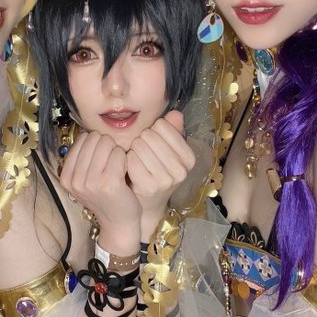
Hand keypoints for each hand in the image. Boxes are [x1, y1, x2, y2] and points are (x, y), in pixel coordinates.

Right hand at [60, 131, 140, 252]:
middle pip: (94, 138)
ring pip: (107, 143)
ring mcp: (91, 182)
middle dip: (107, 146)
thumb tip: (88, 133)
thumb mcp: (85, 180)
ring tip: (117, 168)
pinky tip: (124, 172)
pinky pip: (119, 154)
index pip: (82, 139)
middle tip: (111, 164)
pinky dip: (125, 159)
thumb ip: (82, 158)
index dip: (97, 145)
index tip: (101, 162)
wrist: (118, 223)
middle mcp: (75, 179)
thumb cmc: (105, 197)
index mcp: (66, 176)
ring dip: (116, 152)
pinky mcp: (109, 183)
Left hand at [126, 110, 194, 237]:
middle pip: (150, 135)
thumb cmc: (156, 171)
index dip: (153, 131)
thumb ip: (172, 130)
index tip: (152, 143)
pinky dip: (128, 160)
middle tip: (142, 153)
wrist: (147, 203)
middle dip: (141, 140)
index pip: (163, 126)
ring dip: (133, 150)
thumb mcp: (168, 151)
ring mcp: (166, 179)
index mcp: (189, 157)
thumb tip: (175, 113)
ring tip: (137, 160)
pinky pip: (131, 159)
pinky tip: (131, 168)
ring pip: (139, 146)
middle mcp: (181, 169)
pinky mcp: (149, 186)